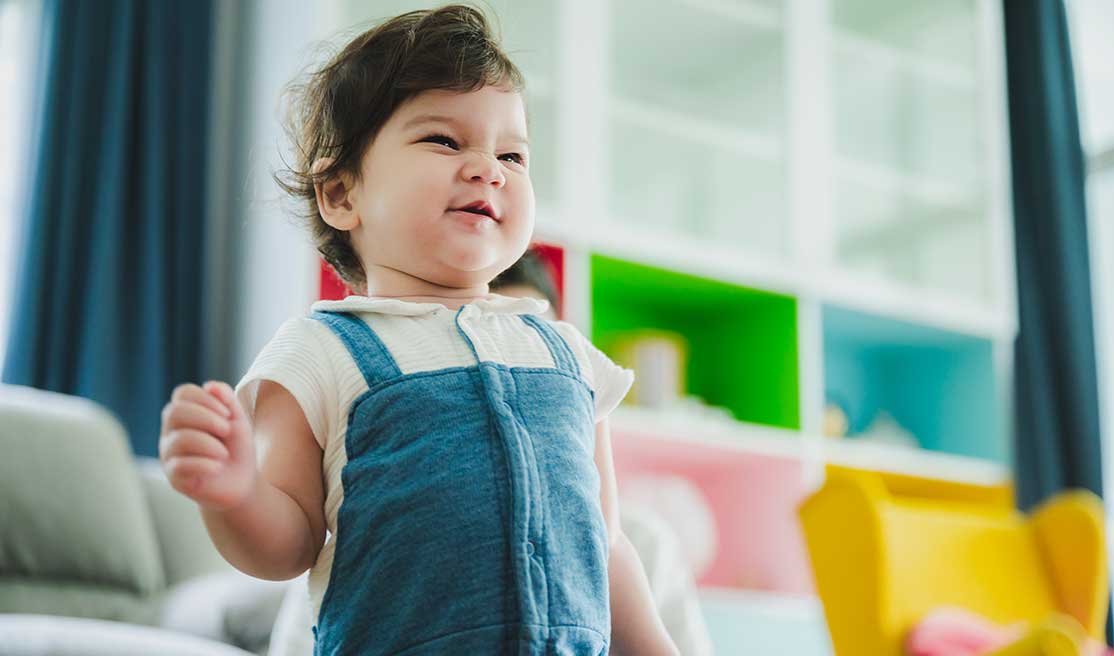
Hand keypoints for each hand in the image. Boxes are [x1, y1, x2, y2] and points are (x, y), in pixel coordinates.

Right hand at [159, 381, 255, 510]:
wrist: (242, 482)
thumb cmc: (236, 447)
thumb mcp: (238, 420)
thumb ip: (227, 400)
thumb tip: (210, 386)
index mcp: (186, 413)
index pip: (183, 393)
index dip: (206, 399)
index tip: (228, 414)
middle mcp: (172, 431)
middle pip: (174, 412)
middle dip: (206, 418)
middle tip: (227, 430)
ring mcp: (169, 454)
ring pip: (179, 439)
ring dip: (208, 444)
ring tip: (224, 454)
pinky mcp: (174, 477)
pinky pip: (180, 465)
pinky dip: (204, 464)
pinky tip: (217, 467)